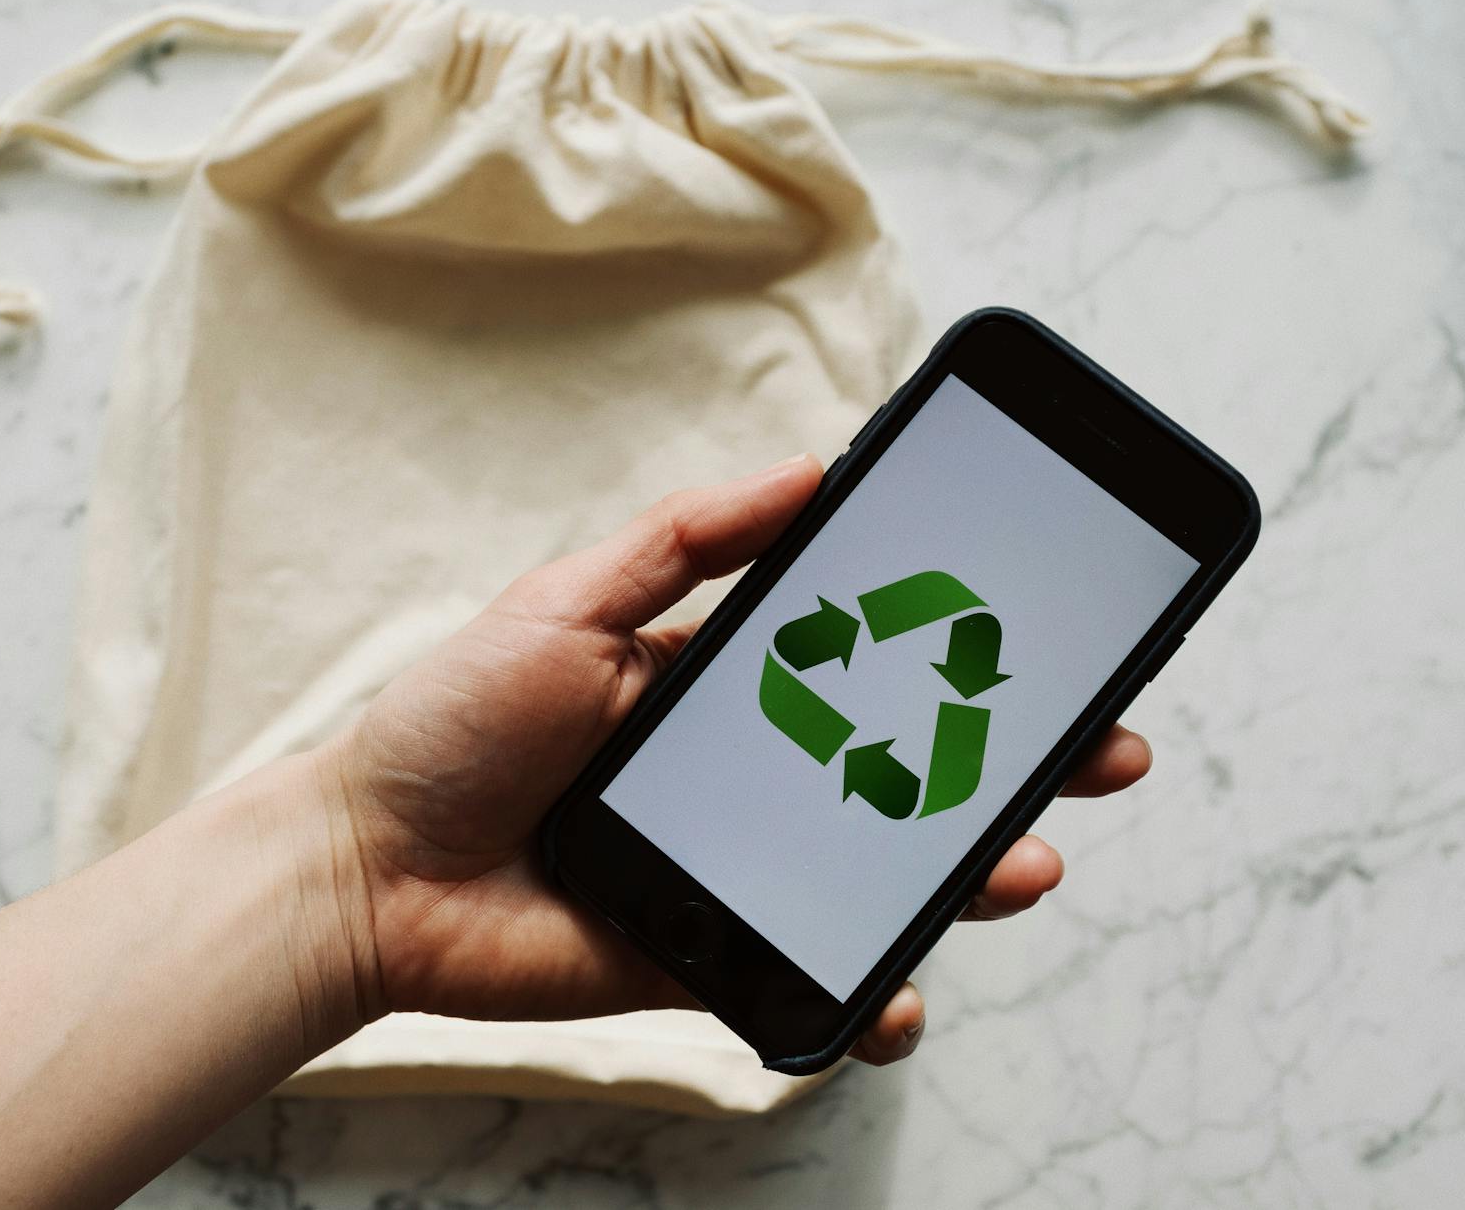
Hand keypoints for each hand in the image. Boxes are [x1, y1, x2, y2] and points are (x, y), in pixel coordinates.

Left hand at [321, 454, 1151, 1065]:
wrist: (362, 867)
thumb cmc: (451, 724)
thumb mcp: (569, 601)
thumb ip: (689, 540)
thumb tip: (812, 466)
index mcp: (718, 684)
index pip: (869, 665)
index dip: (961, 658)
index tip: (1046, 643)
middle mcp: (742, 776)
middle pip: (904, 772)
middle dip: (1013, 765)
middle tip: (1101, 752)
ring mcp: (730, 869)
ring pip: (877, 877)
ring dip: (969, 875)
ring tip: (1025, 863)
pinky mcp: (703, 955)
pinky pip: (806, 978)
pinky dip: (865, 997)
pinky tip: (901, 997)